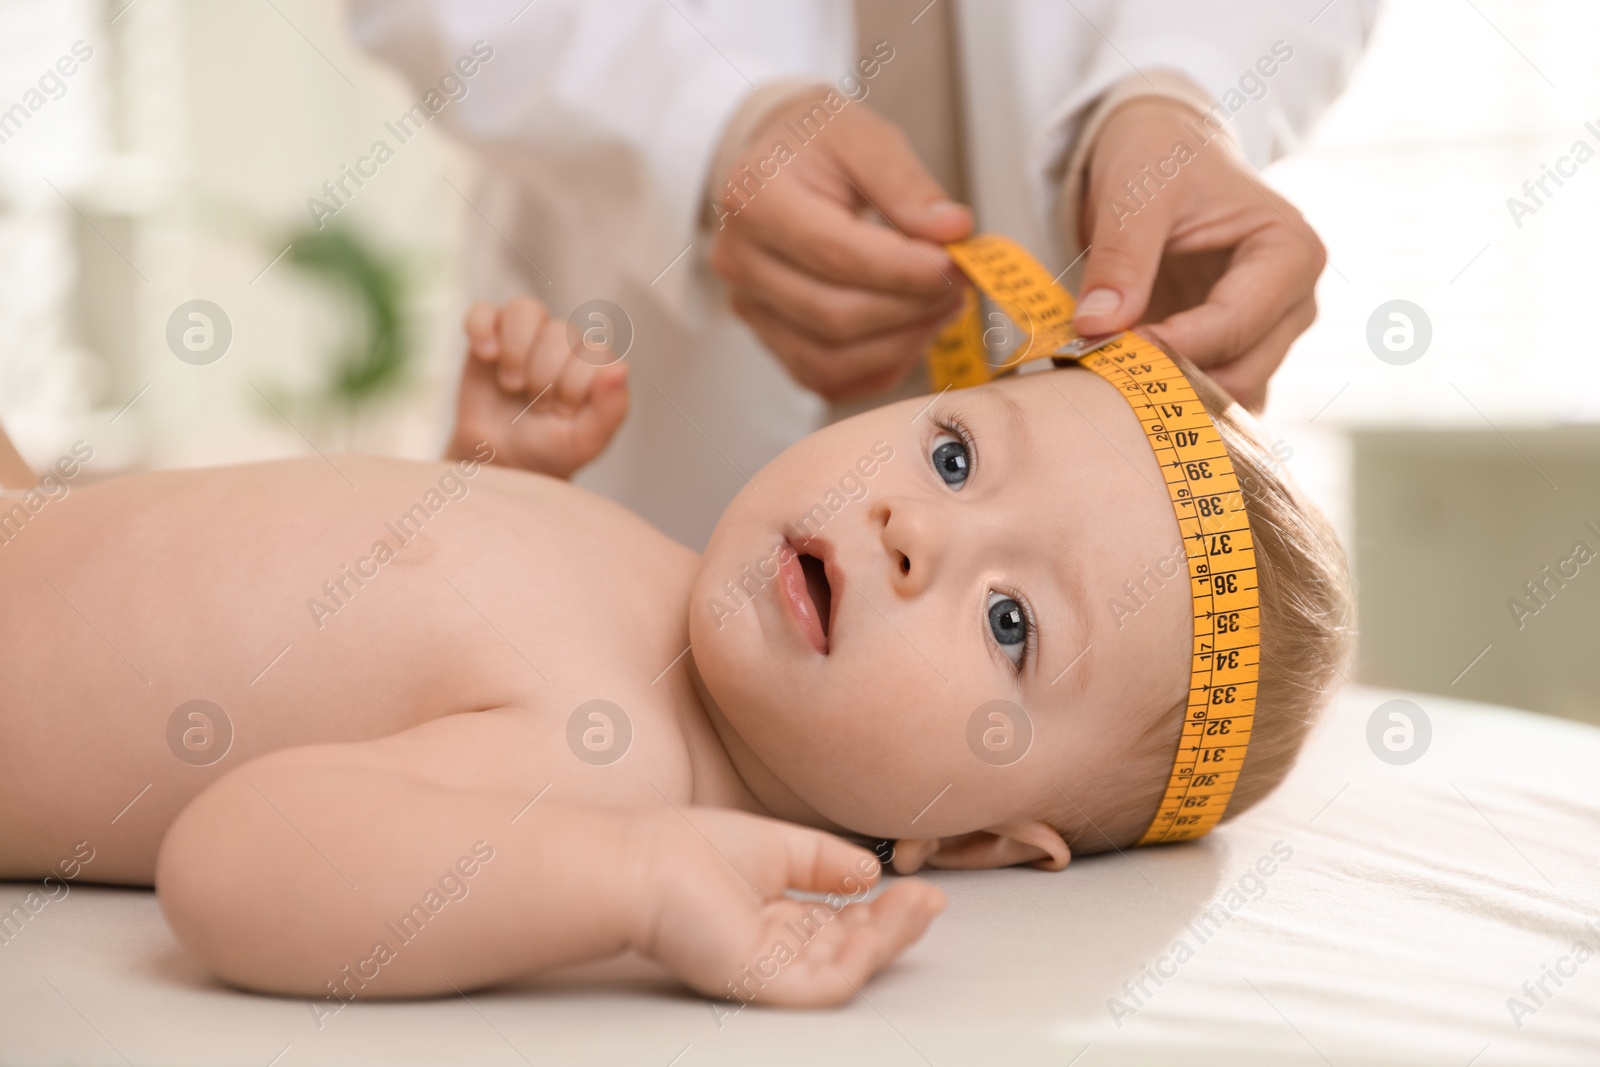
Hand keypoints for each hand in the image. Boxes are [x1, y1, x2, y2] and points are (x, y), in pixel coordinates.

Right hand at [448, 297, 628, 477]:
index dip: (572, 388)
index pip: (592, 354)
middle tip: (536, 406)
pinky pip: (483, 311)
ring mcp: (526, 334)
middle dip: (543, 378)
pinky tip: (486, 356)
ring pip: (525, 311)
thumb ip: (611, 409)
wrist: (503, 460)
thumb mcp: (584, 442)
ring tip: (512, 385)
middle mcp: (564, 341)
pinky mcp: (489, 333)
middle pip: (558, 333)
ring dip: (516, 352)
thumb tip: (621, 369)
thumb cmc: (550, 448)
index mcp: (594, 363)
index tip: (561, 414)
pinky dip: (481, 329)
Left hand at [627, 808, 944, 1006]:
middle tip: (931, 900)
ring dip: (891, 940)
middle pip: (851, 950)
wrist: (643, 863)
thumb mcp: (778, 846)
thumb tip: (870, 871)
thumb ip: (825, 861)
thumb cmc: (690, 851)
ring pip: (847, 970)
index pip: (842, 927)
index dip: (883, 911)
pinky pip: (824, 985)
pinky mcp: (760, 982)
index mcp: (777, 921)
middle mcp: (776, 950)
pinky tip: (884, 928)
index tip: (918, 889)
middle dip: (897, 927)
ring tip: (921, 906)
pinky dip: (861, 961)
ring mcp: (768, 970)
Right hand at [710, 93, 972, 401]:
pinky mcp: (768, 337)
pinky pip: (825, 378)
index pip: (837, 254)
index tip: (956, 263)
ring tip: (942, 307)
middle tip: (959, 285)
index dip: (904, 269)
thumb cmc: (817, 146)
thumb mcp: (863, 136)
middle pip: (834, 315)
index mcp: (756, 198)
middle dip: (910, 308)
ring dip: (900, 344)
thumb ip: (907, 183)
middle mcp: (740, 260)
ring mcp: (749, 306)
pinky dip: (878, 367)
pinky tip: (913, 333)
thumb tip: (953, 232)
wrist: (772, 166)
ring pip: (828, 359)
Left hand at [1072, 98, 1325, 410]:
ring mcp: (1271, 334)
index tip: (1107, 350)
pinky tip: (1127, 391)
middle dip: (1172, 380)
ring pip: (1231, 398)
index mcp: (1290, 252)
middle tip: (1100, 370)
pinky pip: (1216, 400)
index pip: (1234, 325)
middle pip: (1242, 374)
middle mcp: (1294, 302)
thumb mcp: (1135, 193)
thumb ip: (1120, 260)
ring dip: (1172, 399)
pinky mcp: (1240, 354)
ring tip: (1109, 380)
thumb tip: (1097, 327)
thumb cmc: (1161, 159)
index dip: (1170, 347)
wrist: (1163, 154)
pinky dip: (1176, 404)